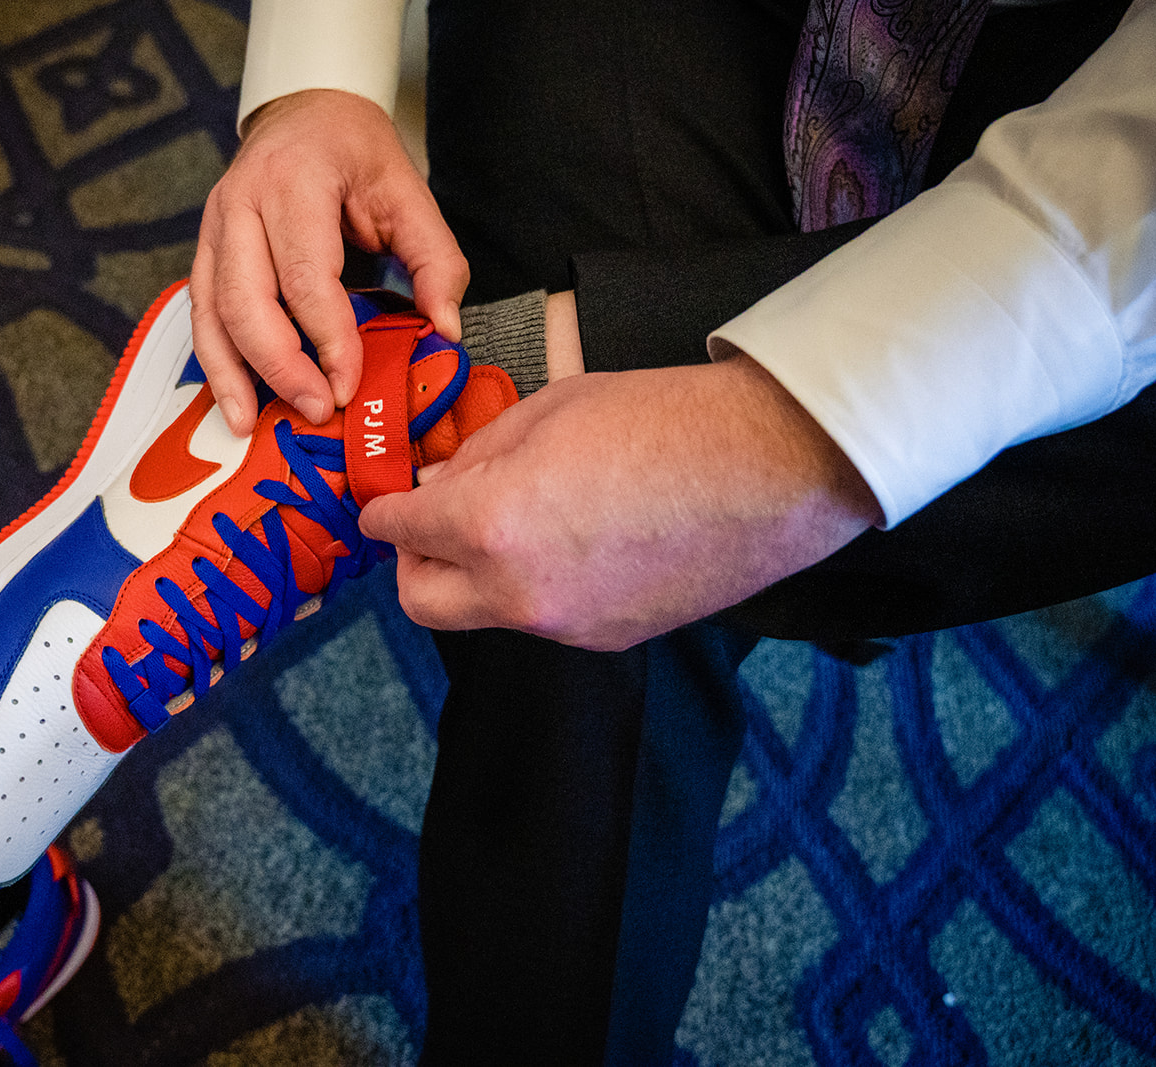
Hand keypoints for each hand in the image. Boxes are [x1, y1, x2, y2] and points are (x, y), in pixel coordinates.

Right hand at [191, 89, 468, 434]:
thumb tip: (444, 329)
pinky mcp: (203, 249)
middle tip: (314, 409)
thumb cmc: (358, 154)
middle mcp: (241, 202)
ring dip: (232, 374)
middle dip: (279, 365)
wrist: (307, 111)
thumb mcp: (410, 192)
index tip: (348, 385)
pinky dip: (215, 362)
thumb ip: (435, 260)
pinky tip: (232, 402)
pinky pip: (200, 313)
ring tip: (250, 425)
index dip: (327, 339)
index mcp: (296, 181)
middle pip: (246, 299)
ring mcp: (213, 225)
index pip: (306, 276)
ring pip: (210, 311)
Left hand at [358, 356, 882, 650]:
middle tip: (432, 526)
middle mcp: (517, 592)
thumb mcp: (548, 410)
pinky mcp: (608, 640)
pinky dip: (537, 586)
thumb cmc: (665, 421)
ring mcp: (564, 627)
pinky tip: (577, 541)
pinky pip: (543, 617)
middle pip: (421, 603)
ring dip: (479, 575)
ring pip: (484, 613)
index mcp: (489, 525)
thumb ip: (477, 456)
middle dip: (412, 563)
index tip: (387, 504)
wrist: (771, 469)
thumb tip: (440, 484)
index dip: (384, 511)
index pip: (397, 532)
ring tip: (524, 520)